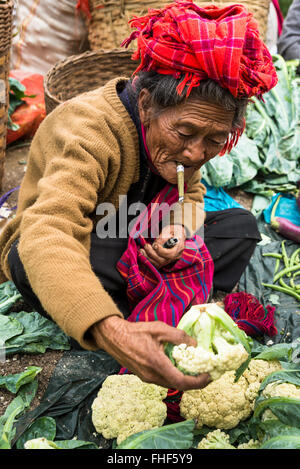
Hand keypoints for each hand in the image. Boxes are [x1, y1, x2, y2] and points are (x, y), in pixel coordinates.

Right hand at [91, 315, 210, 390]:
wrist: (113, 337)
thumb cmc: (136, 331)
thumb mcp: (159, 328)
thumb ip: (178, 336)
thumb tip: (194, 344)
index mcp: (156, 364)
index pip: (181, 382)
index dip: (198, 382)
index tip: (208, 376)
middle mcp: (151, 375)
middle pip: (177, 385)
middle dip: (194, 382)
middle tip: (206, 373)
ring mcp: (146, 377)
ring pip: (170, 384)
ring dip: (183, 379)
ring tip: (194, 369)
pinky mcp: (143, 376)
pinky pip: (163, 380)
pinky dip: (173, 375)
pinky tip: (177, 365)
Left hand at [140, 224, 185, 268]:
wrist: (178, 233)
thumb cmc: (174, 229)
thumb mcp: (170, 229)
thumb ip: (164, 236)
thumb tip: (156, 244)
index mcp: (179, 248)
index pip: (170, 255)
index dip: (161, 251)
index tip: (155, 245)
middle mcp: (175, 256)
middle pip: (163, 261)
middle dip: (152, 254)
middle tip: (146, 246)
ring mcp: (170, 260)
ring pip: (158, 264)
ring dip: (148, 258)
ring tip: (142, 250)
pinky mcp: (164, 261)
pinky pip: (155, 264)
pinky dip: (148, 260)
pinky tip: (142, 254)